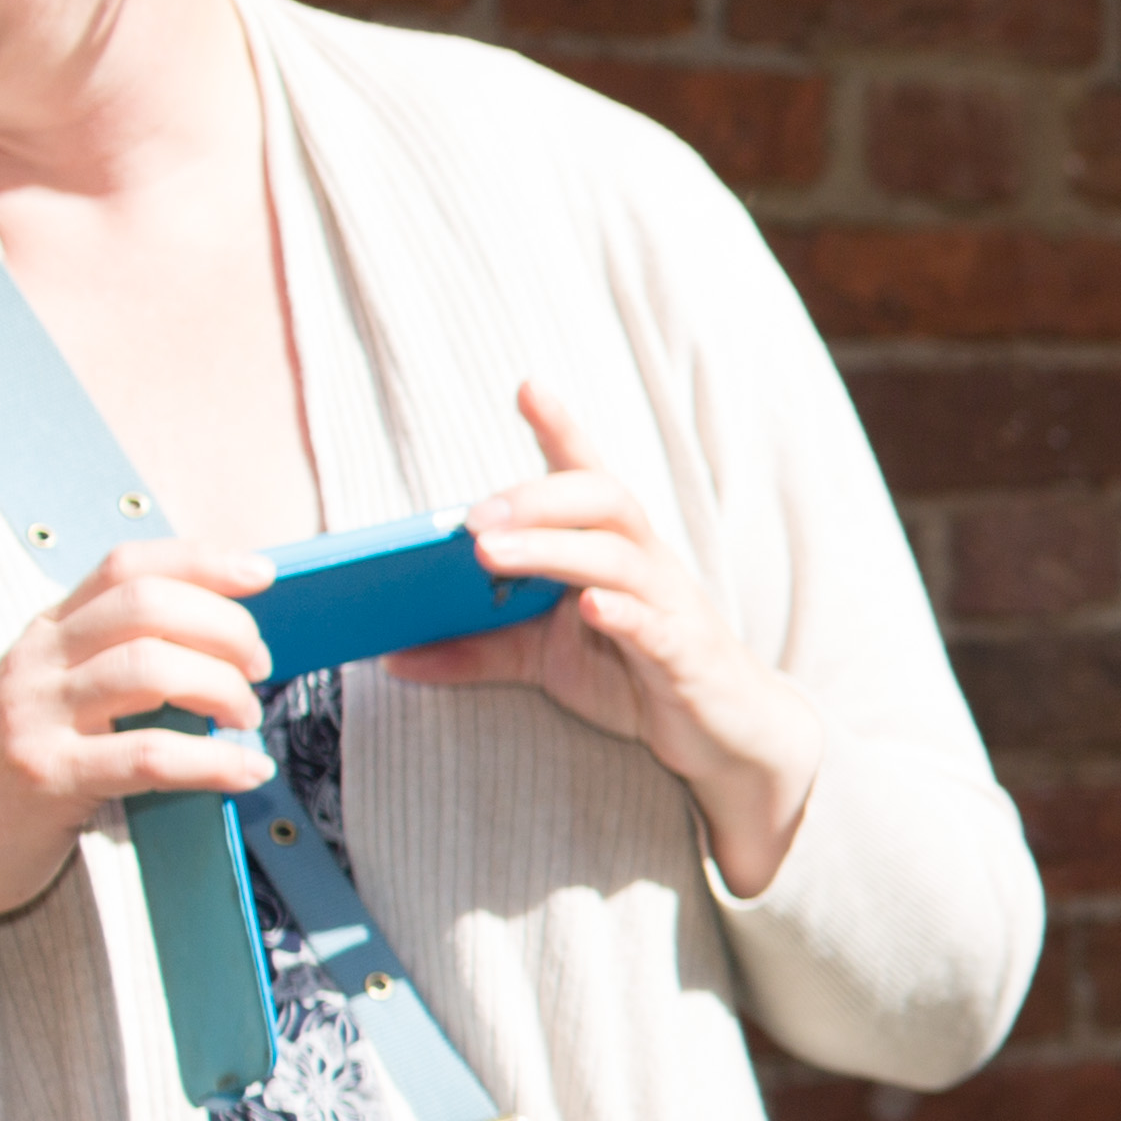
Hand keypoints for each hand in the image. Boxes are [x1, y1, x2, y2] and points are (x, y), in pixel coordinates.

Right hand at [0, 536, 274, 925]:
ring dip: (222, 687)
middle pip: (148, 605)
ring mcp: (38, 717)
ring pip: (151, 667)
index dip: (200, 561)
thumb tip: (215, 651)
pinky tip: (246, 771)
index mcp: (46, 634)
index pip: (126, 567)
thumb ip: (112, 665)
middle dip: (224, 628)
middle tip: (258, 666)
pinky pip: (149, 755)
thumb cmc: (7, 774)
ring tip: (246, 717)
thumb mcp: (50, 698)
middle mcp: (39, 663)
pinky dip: (215, 762)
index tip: (260, 573)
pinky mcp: (48, 777)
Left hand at [408, 374, 824, 894]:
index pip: (586, 476)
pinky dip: (622, 612)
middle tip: (470, 517)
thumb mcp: (545, 661)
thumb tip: (394, 655)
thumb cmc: (636, 677)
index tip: (528, 386)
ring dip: (551, 548)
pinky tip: (588, 606)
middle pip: (602, 499)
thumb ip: (477, 650)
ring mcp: (670, 606)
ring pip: (616, 557)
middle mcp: (646, 563)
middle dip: (536, 496)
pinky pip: (654, 625)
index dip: (562, 428)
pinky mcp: (686, 655)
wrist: (726, 734)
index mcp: (611, 550)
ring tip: (490, 552)